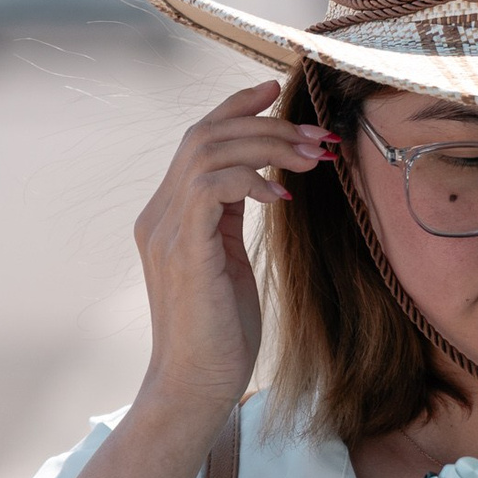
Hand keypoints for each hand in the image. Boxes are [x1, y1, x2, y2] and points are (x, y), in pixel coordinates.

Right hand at [132, 80, 333, 422]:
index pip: (197, 140)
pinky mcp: (183, 252)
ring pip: (207, 152)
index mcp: (169, 216)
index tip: (275, 88)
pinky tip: (282, 196)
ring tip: (313, 158)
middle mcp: (158, 216)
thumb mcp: (229, 264)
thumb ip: (231, 221)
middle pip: (204, 136)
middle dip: (266, 125)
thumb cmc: (220, 335)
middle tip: (318, 136)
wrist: (194, 388)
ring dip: (266, 146)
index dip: (234, 108)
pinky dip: (250, 179)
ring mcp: (166, 232)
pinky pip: (211, 188)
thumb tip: (263, 184)